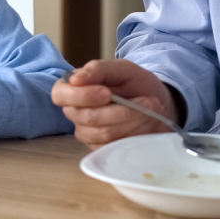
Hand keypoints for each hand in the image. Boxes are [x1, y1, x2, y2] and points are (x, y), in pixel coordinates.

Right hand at [51, 59, 174, 148]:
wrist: (158, 103)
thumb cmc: (136, 84)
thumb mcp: (122, 69)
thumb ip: (98, 69)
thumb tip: (75, 79)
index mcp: (72, 89)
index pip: (60, 95)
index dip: (82, 96)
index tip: (107, 92)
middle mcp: (75, 112)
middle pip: (86, 117)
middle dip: (119, 110)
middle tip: (146, 100)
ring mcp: (87, 133)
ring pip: (104, 132)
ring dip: (132, 119)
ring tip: (150, 108)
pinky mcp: (101, 149)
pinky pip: (114, 145)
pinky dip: (135, 132)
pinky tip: (146, 122)